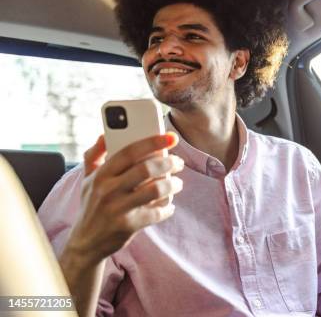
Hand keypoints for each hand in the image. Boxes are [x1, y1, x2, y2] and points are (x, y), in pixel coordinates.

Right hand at [65, 133, 183, 266]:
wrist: (86, 242)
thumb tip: (104, 133)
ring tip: (177, 183)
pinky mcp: (128, 225)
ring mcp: (118, 208)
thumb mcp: (88, 179)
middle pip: (146, 169)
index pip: (130, 151)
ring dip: (173, 184)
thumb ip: (95, 154)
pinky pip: (157, 212)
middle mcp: (108, 190)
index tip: (171, 136)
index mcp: (101, 175)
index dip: (153, 141)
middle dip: (169, 162)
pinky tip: (169, 204)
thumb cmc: (92, 205)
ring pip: (156, 190)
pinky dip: (168, 207)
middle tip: (178, 162)